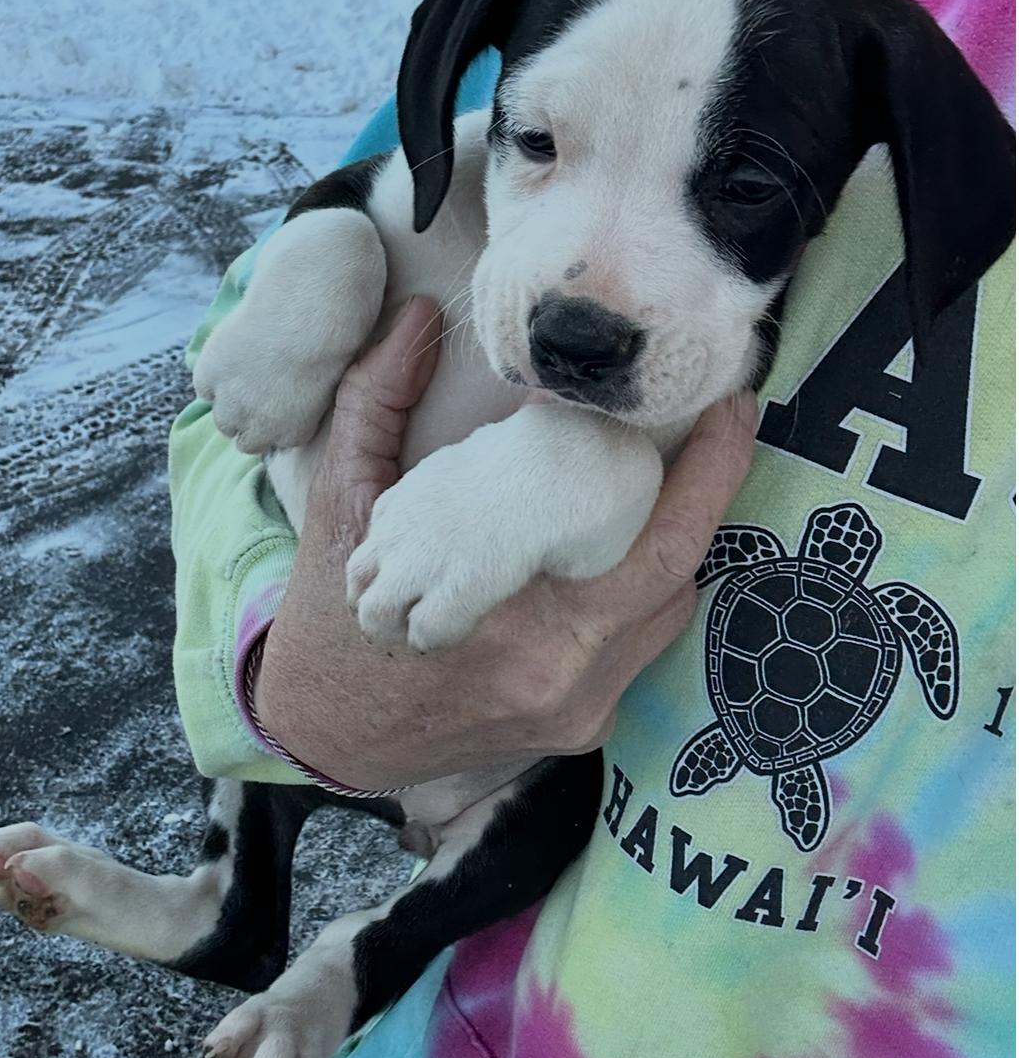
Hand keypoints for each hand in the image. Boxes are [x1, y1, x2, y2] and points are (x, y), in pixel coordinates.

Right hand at [256, 297, 757, 789]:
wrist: (324, 739)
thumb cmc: (332, 623)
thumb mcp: (339, 504)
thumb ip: (376, 401)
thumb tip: (417, 318)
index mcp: (516, 627)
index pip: (659, 545)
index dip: (712, 472)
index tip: (733, 406)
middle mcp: (566, 681)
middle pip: (679, 576)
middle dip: (702, 495)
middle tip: (702, 424)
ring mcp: (579, 714)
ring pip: (666, 613)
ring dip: (666, 544)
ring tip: (649, 480)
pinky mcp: (579, 730)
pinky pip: (636, 646)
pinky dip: (633, 590)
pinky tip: (603, 549)